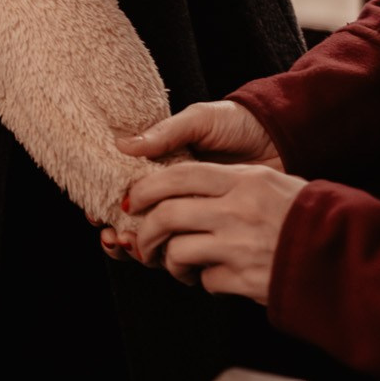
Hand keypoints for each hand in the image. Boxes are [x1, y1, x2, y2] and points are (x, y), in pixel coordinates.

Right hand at [100, 101, 281, 260]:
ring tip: (135, 247)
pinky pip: (189, 251)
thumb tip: (123, 146)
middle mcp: (175, 192)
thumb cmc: (239, 122)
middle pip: (134, 221)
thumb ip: (166, 133)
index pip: (126, 188)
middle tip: (116, 238)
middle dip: (117, 234)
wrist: (284, 137)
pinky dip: (172, 261)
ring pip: (157, 241)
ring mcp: (194, 213)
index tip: (95, 214)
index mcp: (164, 164)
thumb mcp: (201, 120)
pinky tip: (166, 260)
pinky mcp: (216, 230)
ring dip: (138, 250)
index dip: (104, 204)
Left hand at [113, 162, 307, 304]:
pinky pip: (206, 280)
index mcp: (244, 180)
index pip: (180, 175)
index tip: (133, 200)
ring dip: (171, 261)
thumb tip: (183, 184)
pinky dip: (204, 281)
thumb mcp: (271, 181)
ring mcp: (240, 246)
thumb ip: (231, 180)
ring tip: (178, 265)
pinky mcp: (246, 279)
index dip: (148, 187)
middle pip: (169, 214)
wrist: (344, 251)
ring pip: (179, 251)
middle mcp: (238, 210)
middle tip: (141, 241)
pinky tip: (215, 277)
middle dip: (146, 231)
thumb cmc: (308, 213)